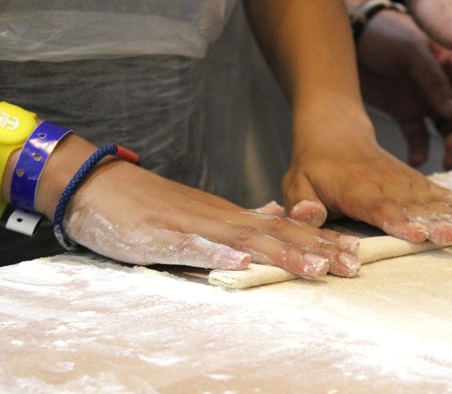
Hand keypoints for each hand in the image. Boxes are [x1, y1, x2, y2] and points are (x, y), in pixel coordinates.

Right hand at [58, 158, 360, 278]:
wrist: (97, 184)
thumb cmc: (147, 205)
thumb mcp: (199, 214)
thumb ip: (237, 218)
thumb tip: (273, 216)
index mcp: (227, 216)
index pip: (282, 229)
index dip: (319, 241)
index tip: (353, 254)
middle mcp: (217, 218)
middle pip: (274, 235)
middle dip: (315, 250)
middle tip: (352, 265)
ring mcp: (190, 226)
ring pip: (243, 241)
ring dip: (280, 254)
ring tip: (314, 268)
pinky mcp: (160, 236)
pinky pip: (192, 247)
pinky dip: (218, 255)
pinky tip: (241, 263)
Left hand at [283, 111, 451, 245]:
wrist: (335, 131)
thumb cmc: (313, 165)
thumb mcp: (296, 183)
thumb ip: (302, 203)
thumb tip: (309, 216)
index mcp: (354, 187)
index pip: (379, 206)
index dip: (398, 221)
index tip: (418, 235)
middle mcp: (384, 183)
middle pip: (413, 205)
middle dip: (436, 222)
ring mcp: (403, 180)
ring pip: (432, 198)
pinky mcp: (415, 180)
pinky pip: (440, 192)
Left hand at [356, 7, 451, 168]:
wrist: (351, 36)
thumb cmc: (385, 34)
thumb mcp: (411, 51)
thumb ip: (433, 79)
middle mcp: (445, 87)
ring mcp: (426, 101)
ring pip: (449, 130)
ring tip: (449, 163)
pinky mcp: (404, 112)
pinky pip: (417, 137)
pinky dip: (419, 150)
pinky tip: (416, 160)